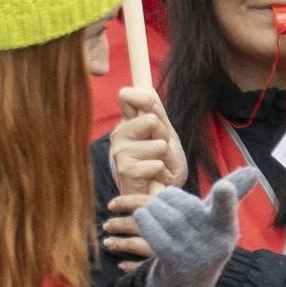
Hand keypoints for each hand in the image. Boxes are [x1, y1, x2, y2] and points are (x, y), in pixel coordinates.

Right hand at [104, 87, 180, 263]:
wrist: (163, 198)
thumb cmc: (164, 166)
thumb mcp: (165, 135)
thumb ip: (156, 112)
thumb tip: (146, 88)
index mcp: (128, 123)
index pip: (129, 95)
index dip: (145, 98)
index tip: (153, 108)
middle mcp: (119, 135)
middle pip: (151, 118)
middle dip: (166, 136)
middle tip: (163, 152)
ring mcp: (120, 153)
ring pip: (158, 142)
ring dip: (165, 157)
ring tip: (160, 167)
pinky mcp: (126, 171)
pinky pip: (156, 162)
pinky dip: (164, 172)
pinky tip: (155, 179)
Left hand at [133, 168, 258, 286]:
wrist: (190, 282)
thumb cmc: (206, 238)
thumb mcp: (221, 219)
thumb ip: (234, 193)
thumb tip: (254, 170)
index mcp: (227, 228)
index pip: (226, 211)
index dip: (225, 199)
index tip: (223, 187)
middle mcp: (212, 242)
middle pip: (186, 206)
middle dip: (171, 196)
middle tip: (166, 196)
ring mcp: (191, 253)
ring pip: (166, 216)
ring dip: (154, 205)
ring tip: (155, 206)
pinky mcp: (170, 260)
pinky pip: (152, 230)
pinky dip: (145, 217)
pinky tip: (145, 215)